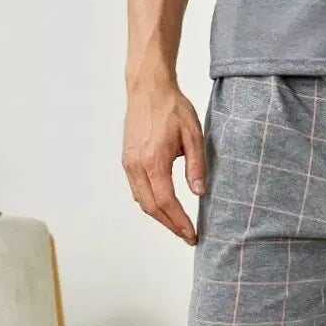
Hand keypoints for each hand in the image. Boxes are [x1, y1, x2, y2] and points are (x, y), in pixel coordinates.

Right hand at [122, 75, 207, 244]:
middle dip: (170, 225)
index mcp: (153, 160)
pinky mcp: (126, 159)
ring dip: (159, 216)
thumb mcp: (194, 135)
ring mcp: (128, 162)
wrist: (148, 89)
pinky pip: (137, 189)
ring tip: (178, 225)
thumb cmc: (172, 108)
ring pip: (141, 200)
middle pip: (150, 207)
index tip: (192, 234)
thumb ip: (197, 165)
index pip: (165, 201)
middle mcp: (136, 164)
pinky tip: (164, 206)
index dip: (179, 221)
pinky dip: (150, 202)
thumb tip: (199, 193)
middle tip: (187, 236)